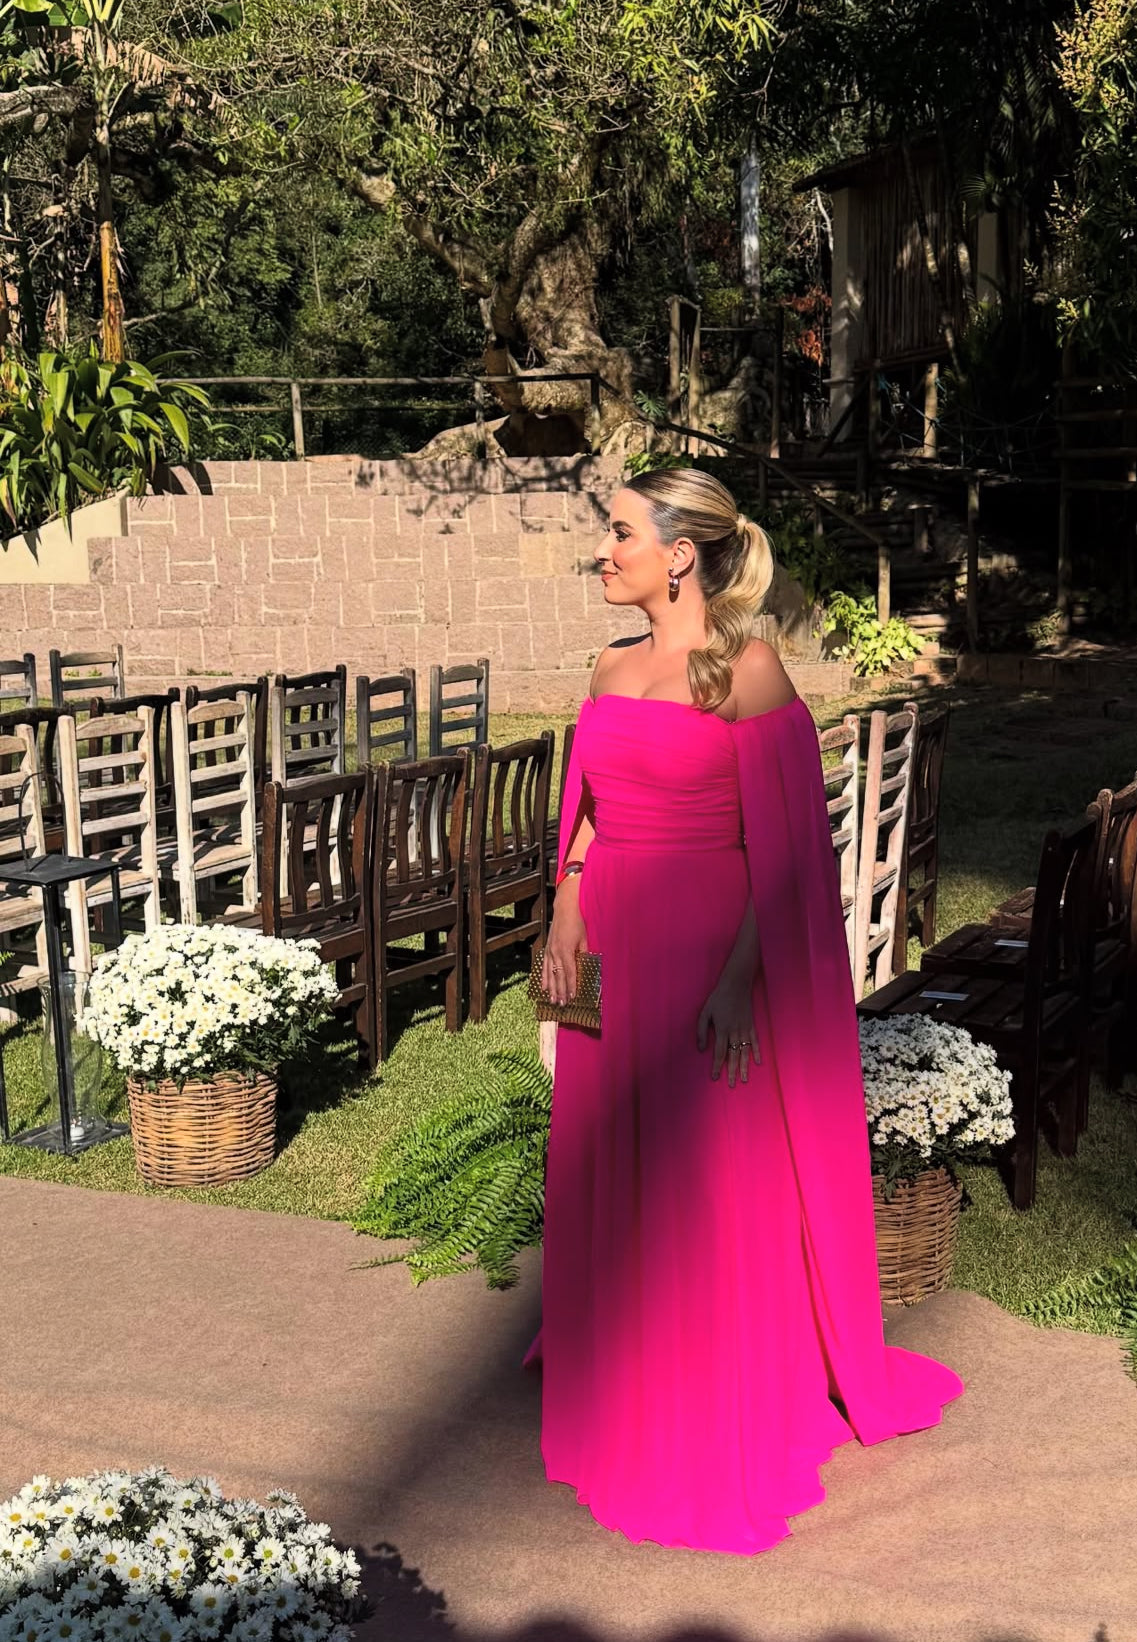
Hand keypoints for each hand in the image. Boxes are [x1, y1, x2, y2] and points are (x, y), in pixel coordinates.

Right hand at [542, 880, 588, 1004]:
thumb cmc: (578, 921)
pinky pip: (543, 966)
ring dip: (551, 988)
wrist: (565, 907)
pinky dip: (543, 977)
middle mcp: (556, 952)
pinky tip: (542, 987)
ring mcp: (549, 950)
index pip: (570, 973)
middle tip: (561, 1004)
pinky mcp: (547, 948)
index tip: (572, 998)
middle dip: (560, 991)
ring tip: (551, 1000)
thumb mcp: (585, 938)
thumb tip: (586, 968)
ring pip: (549, 973)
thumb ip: (584, 954)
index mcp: (567, 950)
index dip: (571, 986)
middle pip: (558, 976)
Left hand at [696, 973, 759, 1087]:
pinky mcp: (752, 1025)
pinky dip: (757, 1052)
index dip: (717, 1066)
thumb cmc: (718, 998)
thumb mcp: (705, 1012)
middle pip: (733, 1056)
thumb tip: (701, 1048)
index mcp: (722, 1029)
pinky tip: (758, 1062)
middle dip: (732, 1072)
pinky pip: (755, 1041)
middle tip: (732, 1085)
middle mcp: (734, 1032)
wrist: (736, 985)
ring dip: (745, 1066)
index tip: (715, 1078)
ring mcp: (745, 1029)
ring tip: (744, 1079)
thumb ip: (702, 1031)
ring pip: (745, 1052)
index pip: (719, 1053)